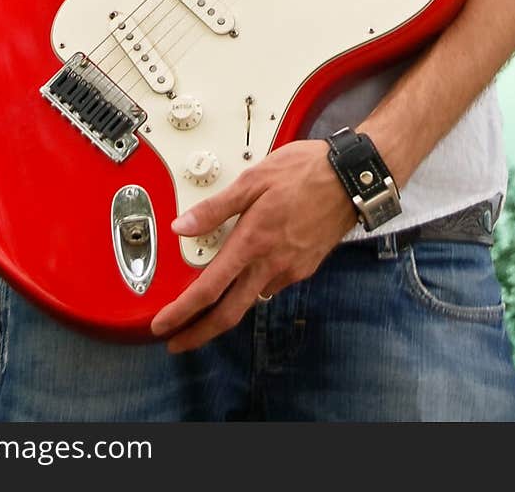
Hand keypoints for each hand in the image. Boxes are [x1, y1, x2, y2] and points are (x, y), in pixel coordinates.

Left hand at [150, 140, 355, 352]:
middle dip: (199, 333)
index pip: (209, 289)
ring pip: (251, 299)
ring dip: (227, 308)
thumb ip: (216, 207)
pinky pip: (271, 285)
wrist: (351, 179)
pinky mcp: (304, 268)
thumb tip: (183, 225)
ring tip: (208, 303)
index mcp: (253, 242)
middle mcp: (271, 263)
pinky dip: (252, 288)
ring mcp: (290, 270)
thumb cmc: (306, 172)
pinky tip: (247, 276)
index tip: (163, 325)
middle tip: (178, 342)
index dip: (182, 312)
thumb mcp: (254, 180)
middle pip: (228, 313)